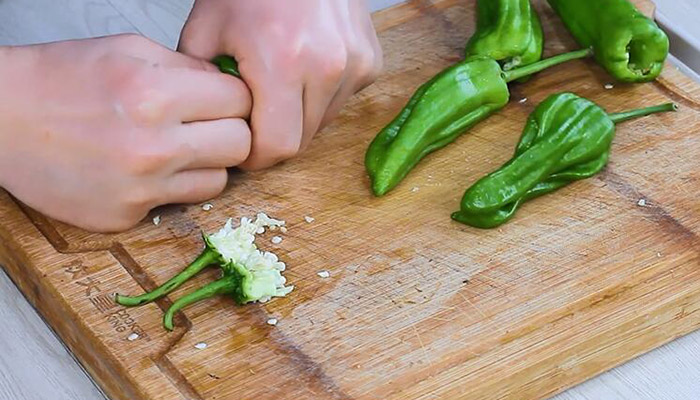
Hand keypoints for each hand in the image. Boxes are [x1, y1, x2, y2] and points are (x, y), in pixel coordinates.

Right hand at [0, 35, 251, 231]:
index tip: (223, 100)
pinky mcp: (126, 216)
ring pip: (219, 181)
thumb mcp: (128, 49)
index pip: (241, 101)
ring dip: (206, 164)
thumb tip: (229, 87)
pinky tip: (144, 169)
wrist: (1, 120)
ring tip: (176, 149)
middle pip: (241, 145)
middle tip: (208, 125)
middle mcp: (152, 146)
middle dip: (231, 131)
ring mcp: (140, 188)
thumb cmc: (60, 79)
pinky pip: (178, 203)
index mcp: (155, 94)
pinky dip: (170, 186)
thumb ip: (188, 67)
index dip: (235, 97)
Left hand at [179, 0, 382, 169]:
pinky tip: (306, 66)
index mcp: (284, 63)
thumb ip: (201, 84)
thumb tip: (209, 125)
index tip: (244, 148)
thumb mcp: (206, 28)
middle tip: (257, 113)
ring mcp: (355, 65)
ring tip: (280, 82)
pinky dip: (322, 95)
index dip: (256, 157)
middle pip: (302, 141)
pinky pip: (343, 100)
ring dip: (300, 116)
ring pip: (324, 123)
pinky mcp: (370, 62)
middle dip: (276, 137)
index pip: (277, 147)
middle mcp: (328, 68)